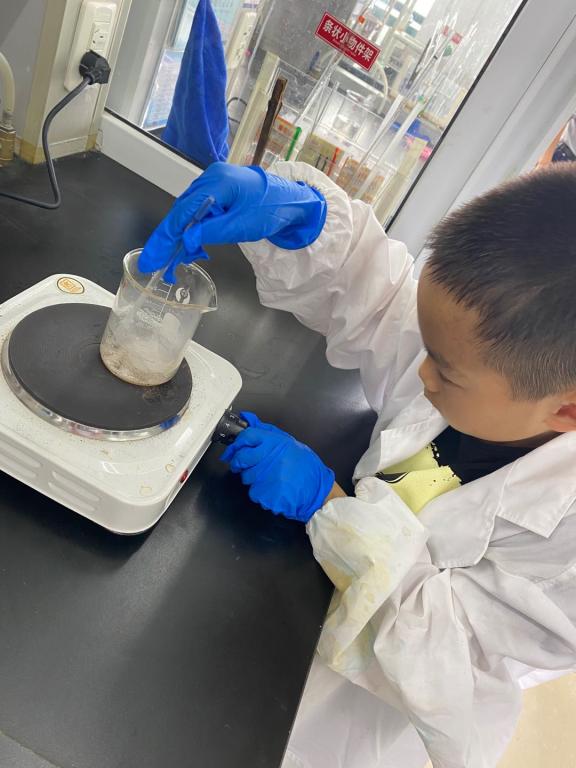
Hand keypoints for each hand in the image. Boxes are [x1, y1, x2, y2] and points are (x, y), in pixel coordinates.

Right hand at [138, 163, 326, 273]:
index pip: (184, 210)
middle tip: (155, 260)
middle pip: (182, 209)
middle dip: (170, 236)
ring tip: (172, 256)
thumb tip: (185, 241)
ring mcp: (215, 182)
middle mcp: (211, 177)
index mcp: (217, 182)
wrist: (294, 201)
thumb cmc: (271, 210)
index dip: (167, 233)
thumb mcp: (240, 226)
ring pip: (189, 210)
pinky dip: (194, 226)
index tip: (154, 253)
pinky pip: (200, 208)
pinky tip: (190, 243)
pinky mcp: (220, 190)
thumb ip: (210, 232)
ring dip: (182, 233)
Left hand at [220, 412, 334, 522]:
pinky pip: (254, 492)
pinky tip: (273, 489)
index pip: (247, 436)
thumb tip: (247, 418)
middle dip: (239, 463)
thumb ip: (266, 431)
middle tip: (245, 465)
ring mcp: (266, 477)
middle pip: (241, 459)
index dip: (238, 443)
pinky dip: (260, 493)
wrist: (317, 490)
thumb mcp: (289, 442)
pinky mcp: (265, 494)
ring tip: (269, 477)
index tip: (234, 449)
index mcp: (275, 443)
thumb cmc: (305, 466)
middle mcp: (269, 458)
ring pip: (246, 477)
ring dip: (252, 478)